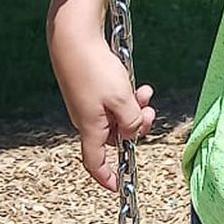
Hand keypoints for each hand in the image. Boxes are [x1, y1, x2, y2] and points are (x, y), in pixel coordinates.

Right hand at [55, 38, 156, 191]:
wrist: (73, 37)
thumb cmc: (95, 69)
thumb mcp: (122, 99)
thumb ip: (131, 122)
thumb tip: (132, 134)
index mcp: (90, 128)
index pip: (95, 162)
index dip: (106, 176)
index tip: (118, 185)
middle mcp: (87, 118)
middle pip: (115, 136)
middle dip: (136, 127)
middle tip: (150, 112)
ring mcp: (88, 103)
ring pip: (118, 116)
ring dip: (135, 108)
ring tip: (145, 93)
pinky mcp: (90, 87)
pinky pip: (113, 100)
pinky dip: (127, 96)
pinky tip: (136, 84)